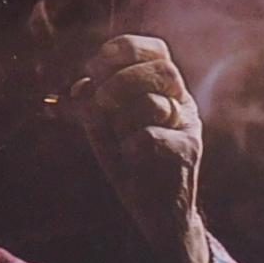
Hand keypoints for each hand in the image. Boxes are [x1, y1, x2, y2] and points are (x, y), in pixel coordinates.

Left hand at [68, 34, 210, 262]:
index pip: (155, 50)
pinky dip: (131, 144)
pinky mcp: (187, 153)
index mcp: (164, 89)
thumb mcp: (105, 131)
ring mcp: (187, 127)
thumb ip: (91, 107)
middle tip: (101, 101)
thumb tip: (76, 89)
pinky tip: (129, 156)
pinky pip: (152, 138)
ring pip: (154, 104)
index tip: (95, 68)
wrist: (156, 212)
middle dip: (122, 80)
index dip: (124, 50)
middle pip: (162, 69)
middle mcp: (181, 103)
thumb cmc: (132, 166)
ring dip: (123, 117)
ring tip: (118, 136)